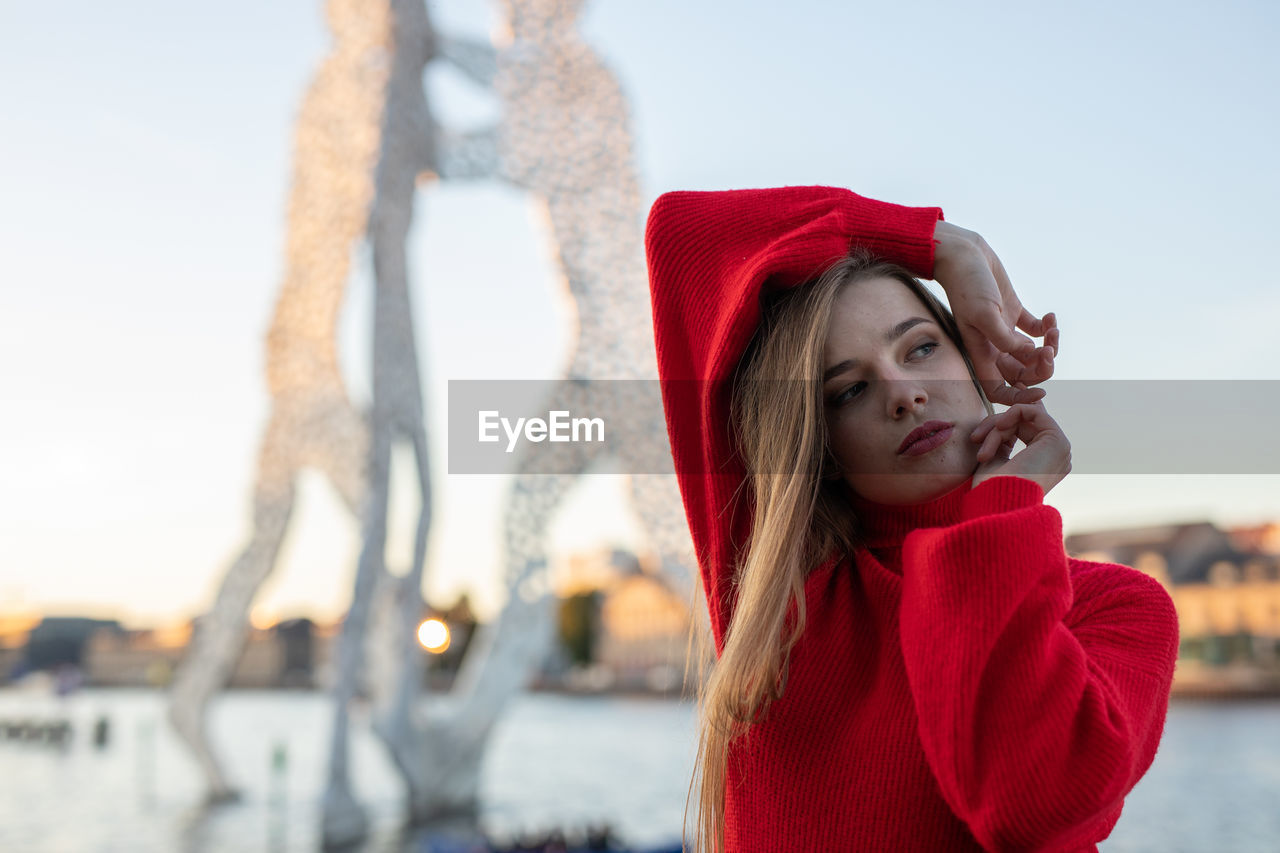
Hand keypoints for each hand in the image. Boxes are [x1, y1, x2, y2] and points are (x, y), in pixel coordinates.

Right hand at [932, 221, 1059, 405]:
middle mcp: (992, 345)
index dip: (1019, 398)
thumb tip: (1028, 355)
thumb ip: (1005, 339)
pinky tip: (1050, 316)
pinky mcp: (1012, 312)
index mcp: (981, 353)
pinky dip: (1047, 329)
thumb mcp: (984, 313)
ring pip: (1032, 353)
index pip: (998, 390)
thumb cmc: (967, 283)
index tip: (1040, 393)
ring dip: (1048, 346)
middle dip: (1041, 367)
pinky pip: (1035, 331)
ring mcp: (1004, 329)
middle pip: (1022, 373)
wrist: (963, 254)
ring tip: (1054, 330)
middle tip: (1050, 350)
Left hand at [969, 400, 1071, 495]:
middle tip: (974, 439)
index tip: (974, 438)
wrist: (996, 506)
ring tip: (981, 444)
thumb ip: (1002, 439)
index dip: (997, 427)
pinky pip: (1033, 411)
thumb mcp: (994, 458)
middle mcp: (1054, 455)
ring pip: (1024, 417)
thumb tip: (1002, 419)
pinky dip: (1012, 413)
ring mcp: (1059, 449)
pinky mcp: (1058, 442)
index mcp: (1042, 461)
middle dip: (993, 426)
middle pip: (1022, 422)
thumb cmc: (989, 490)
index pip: (1022, 429)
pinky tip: (999, 426)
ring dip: (997, 426)